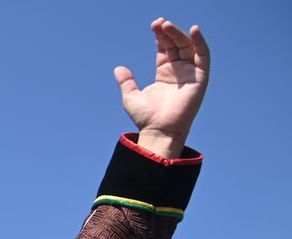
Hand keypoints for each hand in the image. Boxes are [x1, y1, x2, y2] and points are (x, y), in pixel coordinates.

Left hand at [114, 19, 209, 158]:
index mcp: (164, 74)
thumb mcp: (131, 96)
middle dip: (168, 32)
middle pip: (176, 45)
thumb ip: (126, 82)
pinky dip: (200, 42)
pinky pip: (203, 56)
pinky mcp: (200, 77)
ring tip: (168, 25)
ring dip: (179, 34)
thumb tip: (118, 68)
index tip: (154, 25)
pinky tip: (194, 30)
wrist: (159, 131)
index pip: (164, 49)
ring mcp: (190, 73)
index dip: (160, 36)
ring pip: (188, 47)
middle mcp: (178, 71)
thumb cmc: (146, 118)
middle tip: (159, 23)